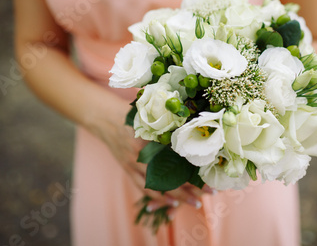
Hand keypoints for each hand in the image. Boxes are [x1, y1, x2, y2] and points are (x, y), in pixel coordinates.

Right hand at [83, 91, 213, 215]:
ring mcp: (133, 163)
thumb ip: (169, 125)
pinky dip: (158, 198)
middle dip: (193, 186)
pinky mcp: (127, 169)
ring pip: (159, 186)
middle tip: (211, 192)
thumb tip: (195, 132)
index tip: (212, 172)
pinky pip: (143, 188)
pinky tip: (172, 203)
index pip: (178, 156)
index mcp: (151, 138)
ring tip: (196, 203)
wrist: (103, 117)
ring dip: (179, 196)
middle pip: (171, 175)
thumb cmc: (131, 113)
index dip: (195, 166)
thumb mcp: (151, 116)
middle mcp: (142, 153)